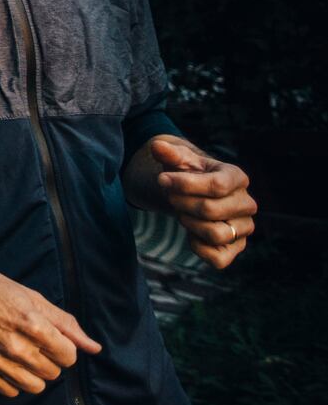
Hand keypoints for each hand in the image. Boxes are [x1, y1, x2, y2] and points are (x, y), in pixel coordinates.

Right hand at [0, 257, 100, 396]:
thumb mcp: (31, 296)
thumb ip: (66, 323)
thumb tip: (95, 347)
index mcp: (34, 325)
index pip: (69, 357)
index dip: (63, 347)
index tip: (50, 337)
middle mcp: (17, 347)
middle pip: (53, 373)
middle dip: (48, 359)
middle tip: (32, 341)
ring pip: (35, 387)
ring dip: (33, 373)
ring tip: (21, 354)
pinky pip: (9, 391)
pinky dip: (13, 381)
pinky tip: (7, 363)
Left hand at [141, 136, 255, 269]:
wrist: (194, 193)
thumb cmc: (188, 173)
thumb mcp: (179, 160)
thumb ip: (169, 152)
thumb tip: (157, 145)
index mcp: (237, 178)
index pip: (216, 185)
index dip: (184, 184)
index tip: (162, 179)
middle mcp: (247, 203)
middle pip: (211, 210)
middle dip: (182, 203)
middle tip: (171, 197)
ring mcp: (244, 228)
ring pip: (216, 234)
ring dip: (189, 224)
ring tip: (182, 214)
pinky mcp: (236, 248)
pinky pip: (219, 259)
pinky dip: (198, 248)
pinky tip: (190, 234)